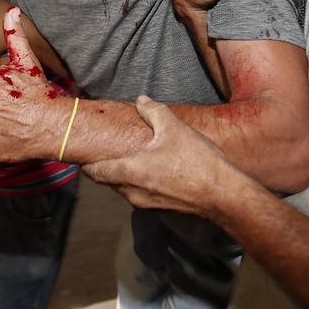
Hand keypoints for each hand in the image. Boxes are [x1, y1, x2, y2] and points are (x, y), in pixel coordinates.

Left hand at [83, 95, 232, 217]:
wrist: (224, 195)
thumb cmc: (197, 162)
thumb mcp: (174, 128)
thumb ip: (153, 111)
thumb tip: (141, 100)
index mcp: (129, 172)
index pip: (94, 171)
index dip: (86, 161)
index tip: (85, 151)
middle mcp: (132, 192)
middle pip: (107, 180)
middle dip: (105, 165)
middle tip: (106, 149)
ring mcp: (146, 203)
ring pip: (124, 187)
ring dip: (123, 173)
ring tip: (131, 156)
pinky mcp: (160, 208)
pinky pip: (140, 193)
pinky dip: (139, 181)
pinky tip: (153, 168)